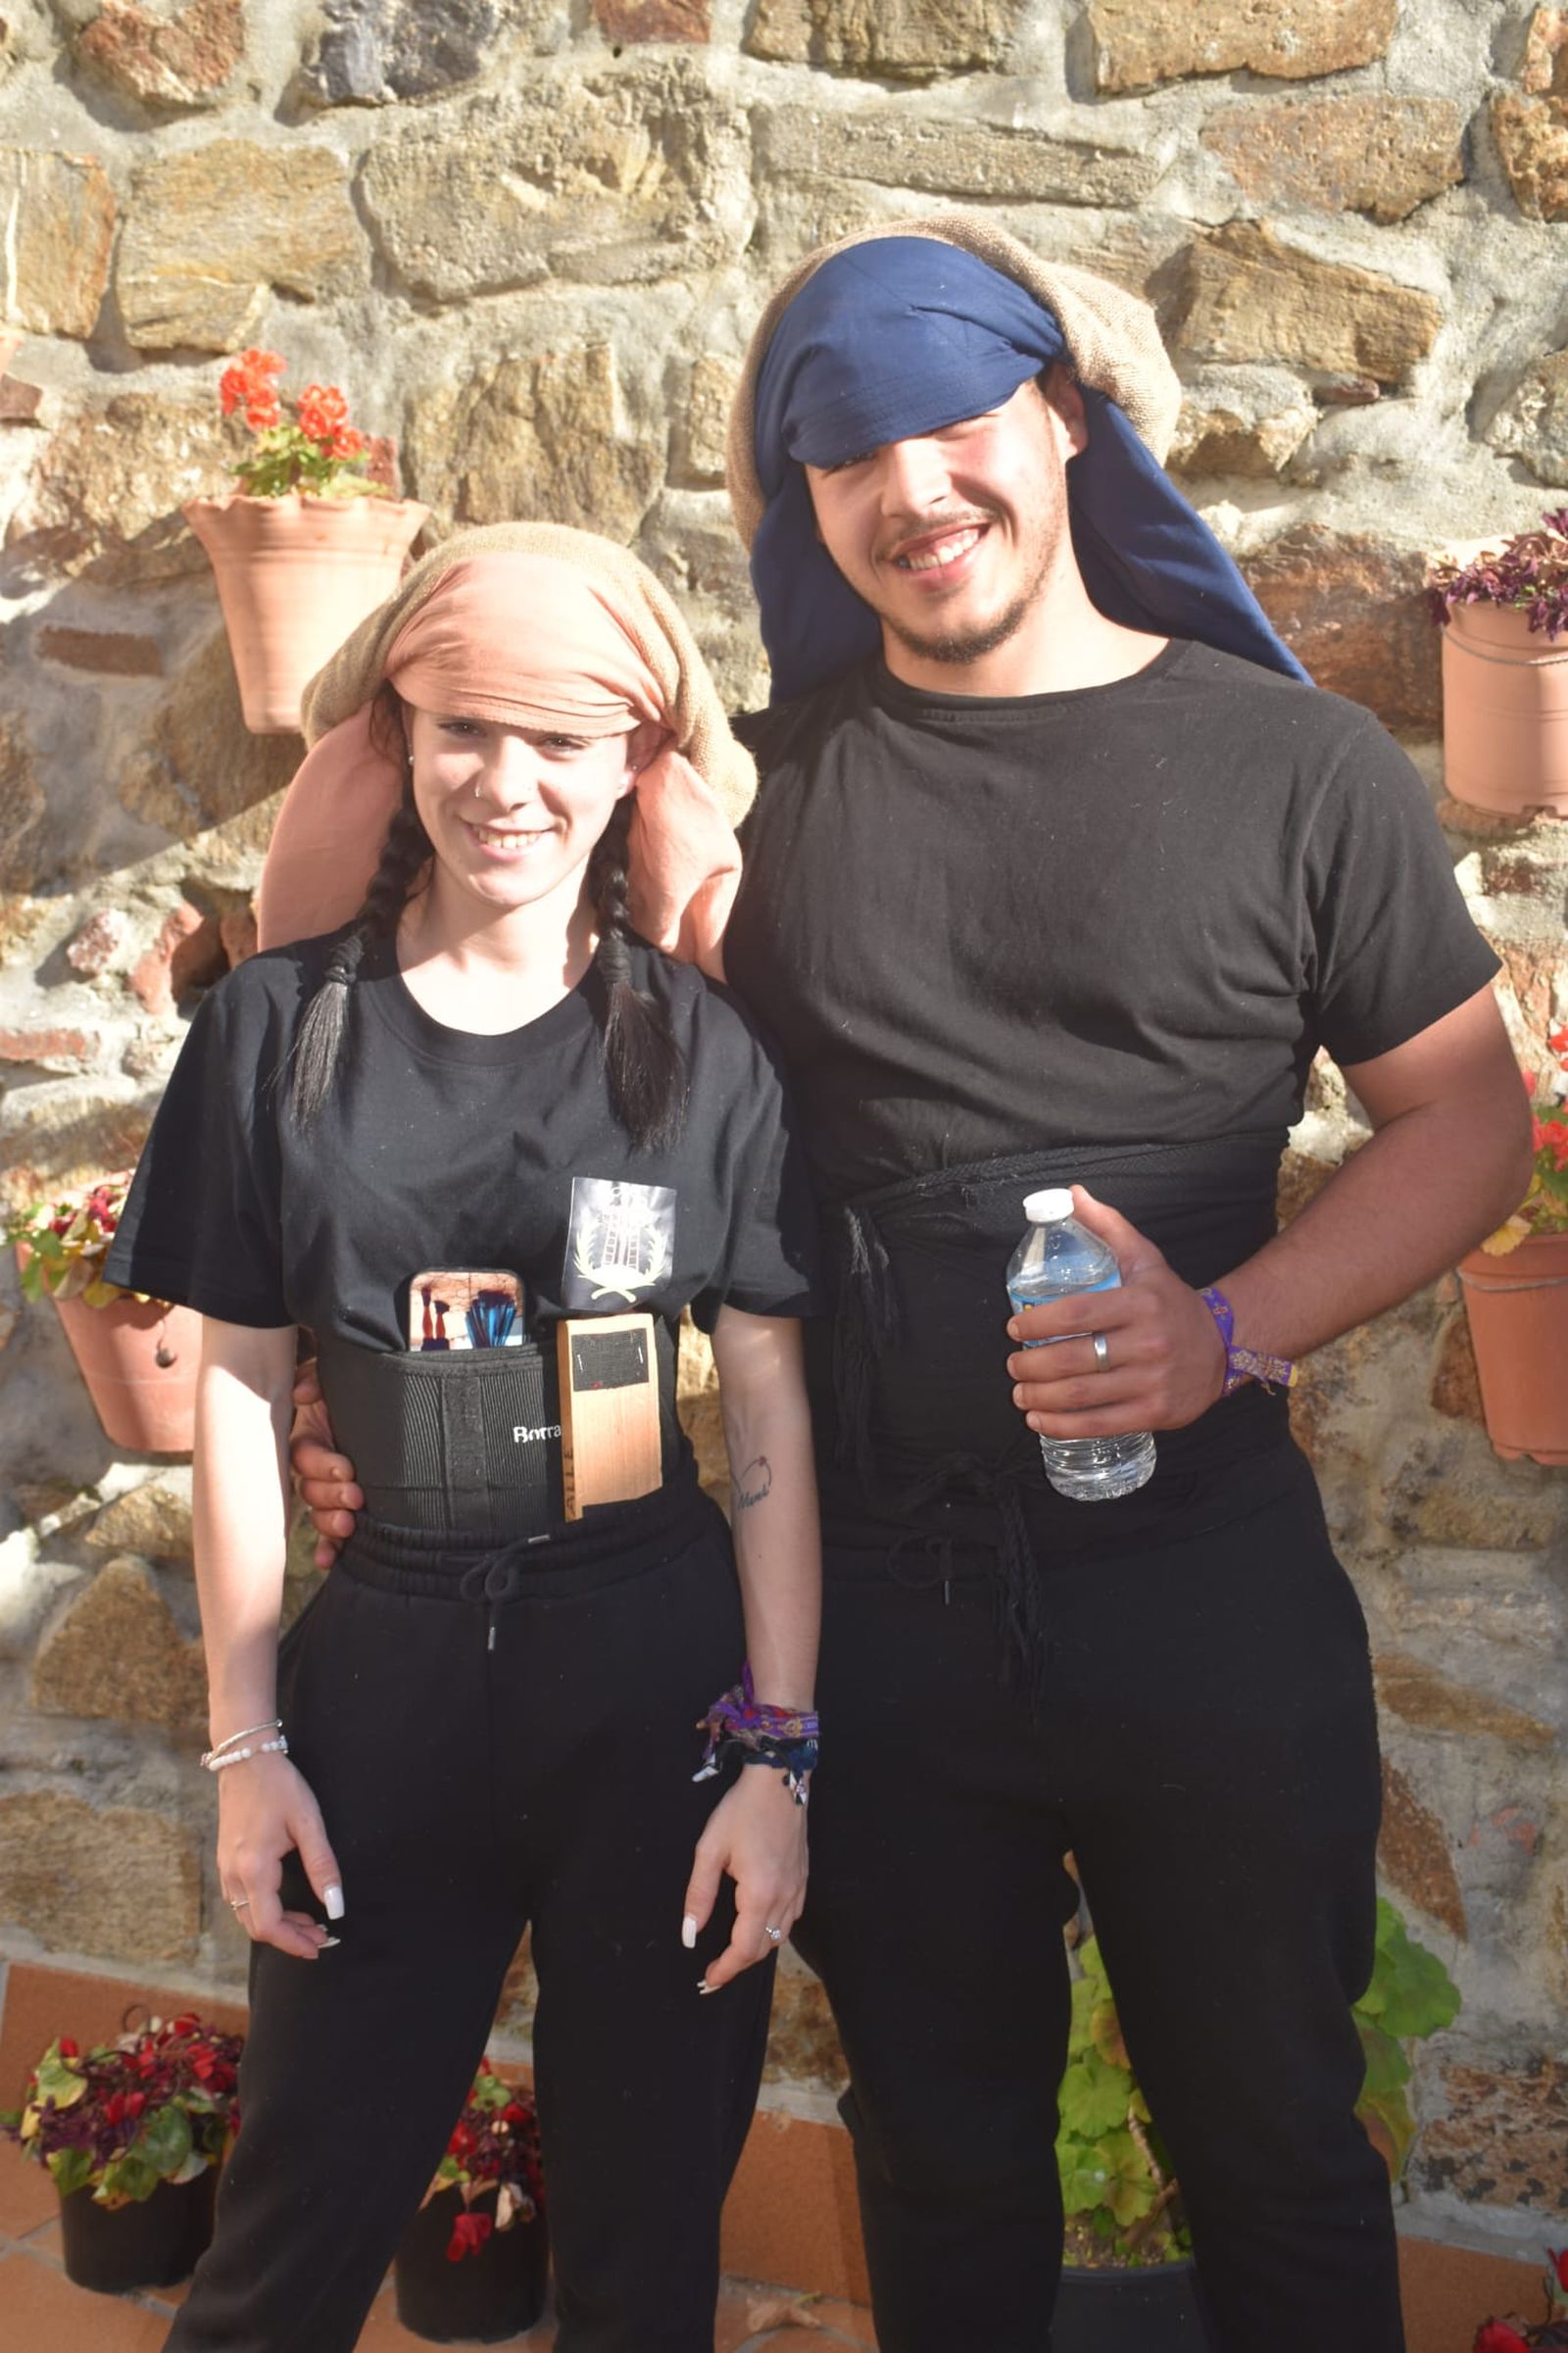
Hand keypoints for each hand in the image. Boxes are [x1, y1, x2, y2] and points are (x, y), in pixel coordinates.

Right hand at [217, 1752, 344, 1961]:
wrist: (245, 1759)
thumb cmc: (279, 1786)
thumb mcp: (308, 1823)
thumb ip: (322, 1866)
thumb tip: (336, 1906)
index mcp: (254, 1869)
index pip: (269, 1925)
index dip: (294, 1942)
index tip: (318, 1947)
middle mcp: (233, 1875)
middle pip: (256, 1926)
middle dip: (288, 1938)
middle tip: (319, 1938)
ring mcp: (225, 1869)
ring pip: (246, 1915)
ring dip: (276, 1925)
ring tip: (308, 1923)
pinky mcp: (225, 1861)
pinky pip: (241, 1900)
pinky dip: (263, 1910)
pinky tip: (286, 1903)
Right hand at [290, 1363, 361, 1569]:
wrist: (391, 1406)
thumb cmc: (357, 1391)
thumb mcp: (335, 1378)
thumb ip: (316, 1379)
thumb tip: (302, 1393)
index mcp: (310, 1438)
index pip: (306, 1456)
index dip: (323, 1465)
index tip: (347, 1469)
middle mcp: (316, 1468)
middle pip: (311, 1490)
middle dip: (332, 1496)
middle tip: (355, 1497)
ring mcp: (329, 1491)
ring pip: (319, 1513)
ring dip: (330, 1524)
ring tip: (350, 1525)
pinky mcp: (345, 1508)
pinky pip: (330, 1534)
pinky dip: (329, 1548)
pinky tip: (329, 1561)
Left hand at [683, 1767, 807, 1994]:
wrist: (780, 1779)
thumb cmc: (741, 1811)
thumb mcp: (710, 1849)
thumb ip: (699, 1895)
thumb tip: (690, 1935)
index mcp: (760, 1894)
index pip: (744, 1949)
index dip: (725, 1970)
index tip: (708, 1980)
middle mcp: (785, 1897)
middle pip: (763, 1948)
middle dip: (738, 1964)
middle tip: (714, 1971)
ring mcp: (798, 1888)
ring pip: (779, 1936)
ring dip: (756, 1949)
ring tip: (732, 1952)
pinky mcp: (803, 1878)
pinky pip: (791, 1918)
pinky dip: (773, 1931)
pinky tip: (758, 1924)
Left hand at [1006, 1186, 1226, 1436]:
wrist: (1224, 1346)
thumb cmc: (1170, 1301)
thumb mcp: (1145, 1259)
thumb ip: (1108, 1227)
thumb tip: (1071, 1194)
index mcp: (1140, 1303)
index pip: (1078, 1314)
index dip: (1039, 1323)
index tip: (1014, 1327)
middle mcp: (1148, 1343)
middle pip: (1074, 1359)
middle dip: (1031, 1365)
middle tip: (1012, 1364)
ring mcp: (1153, 1381)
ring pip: (1082, 1394)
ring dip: (1040, 1397)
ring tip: (1019, 1392)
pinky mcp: (1156, 1413)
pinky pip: (1100, 1424)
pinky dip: (1063, 1426)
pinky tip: (1039, 1419)